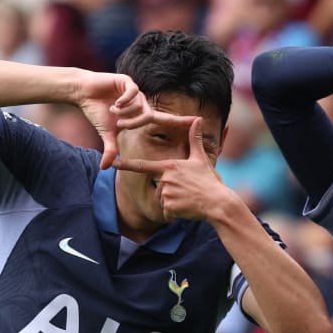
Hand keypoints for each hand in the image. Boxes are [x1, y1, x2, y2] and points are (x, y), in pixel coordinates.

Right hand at [72, 71, 191, 168]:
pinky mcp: (127, 81)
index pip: (165, 119)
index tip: (198, 121)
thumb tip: (104, 168)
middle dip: (134, 122)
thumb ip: (110, 149)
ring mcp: (136, 91)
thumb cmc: (97, 112)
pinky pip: (133, 92)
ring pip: (140, 106)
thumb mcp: (106, 133)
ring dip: (126, 112)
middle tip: (120, 123)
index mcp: (142, 114)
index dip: (181, 121)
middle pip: (149, 116)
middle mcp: (142, 102)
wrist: (84, 93)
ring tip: (113, 111)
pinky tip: (115, 103)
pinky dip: (125, 100)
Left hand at [112, 117, 231, 221]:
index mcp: (170, 166)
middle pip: (158, 187)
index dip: (127, 165)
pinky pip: (166, 212)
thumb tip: (197, 119)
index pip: (143, 166)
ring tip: (188, 199)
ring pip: (162, 200)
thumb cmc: (210, 181)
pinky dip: (175, 213)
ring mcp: (167, 193)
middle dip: (170, 192)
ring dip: (173, 202)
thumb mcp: (201, 159)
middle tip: (187, 192)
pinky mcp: (170, 207)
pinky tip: (187, 209)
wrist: (218, 203)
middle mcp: (165, 179)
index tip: (114, 163)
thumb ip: (194, 140)